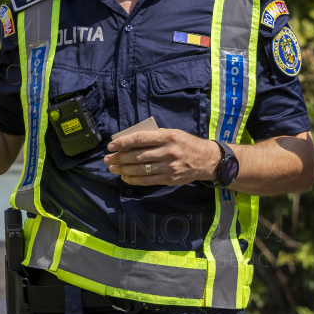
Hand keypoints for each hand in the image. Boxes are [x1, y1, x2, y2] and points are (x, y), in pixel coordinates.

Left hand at [103, 129, 219, 185]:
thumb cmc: (185, 143)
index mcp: (167, 137)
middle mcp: (167, 152)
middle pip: (137, 156)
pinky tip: (125, 178)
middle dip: (119, 158)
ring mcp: (169, 167)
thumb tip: (129, 140)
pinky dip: (133, 179)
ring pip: (140, 169)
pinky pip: (147, 180)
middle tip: (107, 159)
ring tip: (112, 168)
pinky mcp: (169, 178)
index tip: (111, 145)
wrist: (206, 160)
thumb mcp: (172, 133)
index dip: (123, 142)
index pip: (140, 139)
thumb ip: (153, 136)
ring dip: (123, 170)